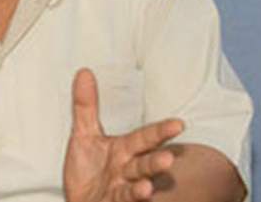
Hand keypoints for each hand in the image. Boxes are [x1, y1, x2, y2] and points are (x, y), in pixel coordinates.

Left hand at [63, 68, 184, 201]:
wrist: (81, 201)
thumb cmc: (88, 171)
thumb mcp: (83, 135)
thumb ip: (85, 106)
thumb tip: (84, 72)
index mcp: (124, 150)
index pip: (145, 138)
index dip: (161, 132)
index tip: (179, 124)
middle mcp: (128, 170)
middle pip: (146, 163)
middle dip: (158, 160)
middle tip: (170, 157)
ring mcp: (123, 190)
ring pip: (137, 187)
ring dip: (143, 188)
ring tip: (147, 186)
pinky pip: (124, 201)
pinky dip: (132, 198)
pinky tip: (140, 194)